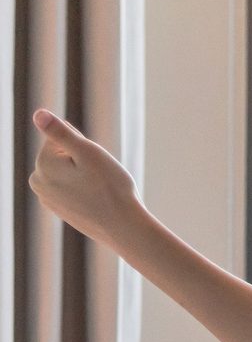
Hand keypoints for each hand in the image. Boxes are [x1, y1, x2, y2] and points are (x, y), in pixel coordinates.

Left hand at [28, 110, 142, 245]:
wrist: (123, 228)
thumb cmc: (111, 187)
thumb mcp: (88, 152)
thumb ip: (61, 132)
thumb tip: (38, 113)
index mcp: (43, 163)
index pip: (61, 137)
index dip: (84, 145)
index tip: (96, 163)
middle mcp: (38, 181)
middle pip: (62, 155)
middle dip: (81, 160)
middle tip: (100, 177)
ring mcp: (47, 198)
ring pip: (67, 173)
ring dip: (83, 175)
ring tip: (99, 190)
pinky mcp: (58, 210)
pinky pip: (70, 189)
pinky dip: (83, 191)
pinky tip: (96, 202)